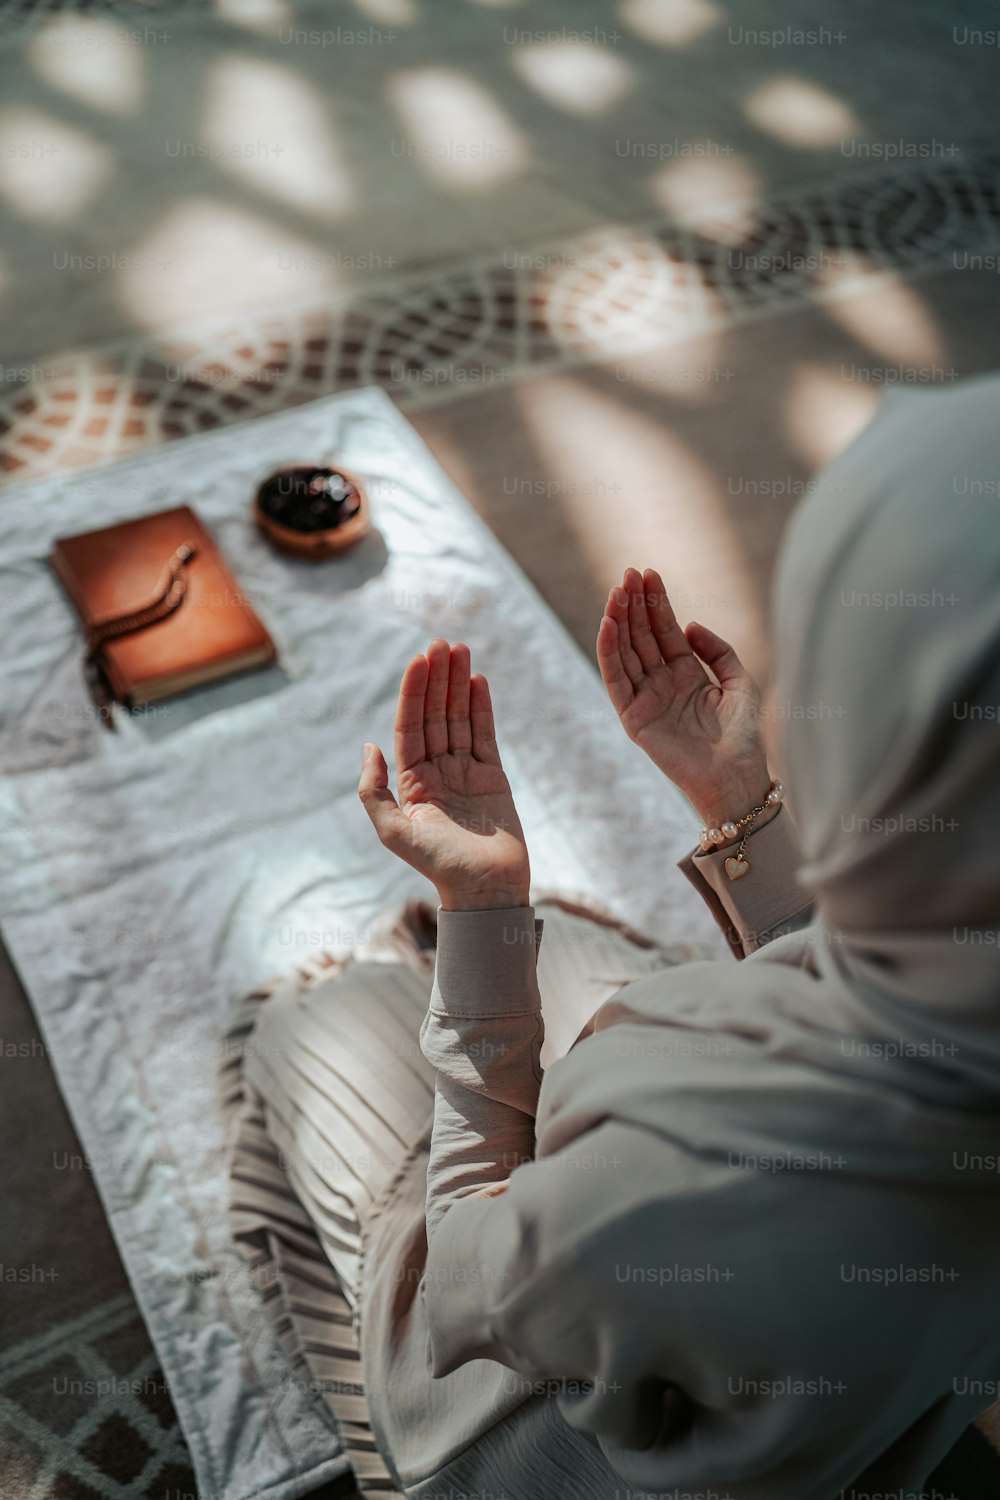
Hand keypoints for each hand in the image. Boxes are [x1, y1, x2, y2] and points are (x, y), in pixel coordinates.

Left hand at [358, 640, 529, 910]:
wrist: (485, 889)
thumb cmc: (438, 865)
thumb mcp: (393, 831)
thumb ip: (374, 790)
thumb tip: (368, 745)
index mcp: (411, 781)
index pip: (411, 726)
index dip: (414, 692)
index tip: (419, 660)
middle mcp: (437, 772)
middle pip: (436, 715)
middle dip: (438, 679)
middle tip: (442, 643)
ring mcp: (466, 772)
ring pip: (460, 719)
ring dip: (458, 684)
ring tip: (460, 650)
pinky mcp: (493, 777)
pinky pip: (485, 735)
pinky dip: (482, 707)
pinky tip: (477, 680)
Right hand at [596, 567, 770, 828]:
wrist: (737, 777)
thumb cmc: (744, 735)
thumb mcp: (740, 682)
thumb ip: (718, 651)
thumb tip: (688, 625)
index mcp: (686, 674)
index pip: (663, 630)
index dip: (655, 602)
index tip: (648, 573)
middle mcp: (662, 684)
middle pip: (641, 636)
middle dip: (634, 604)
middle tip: (627, 573)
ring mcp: (646, 700)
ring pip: (626, 653)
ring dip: (618, 621)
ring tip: (616, 592)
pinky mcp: (634, 719)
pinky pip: (617, 681)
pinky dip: (609, 653)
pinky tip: (608, 626)